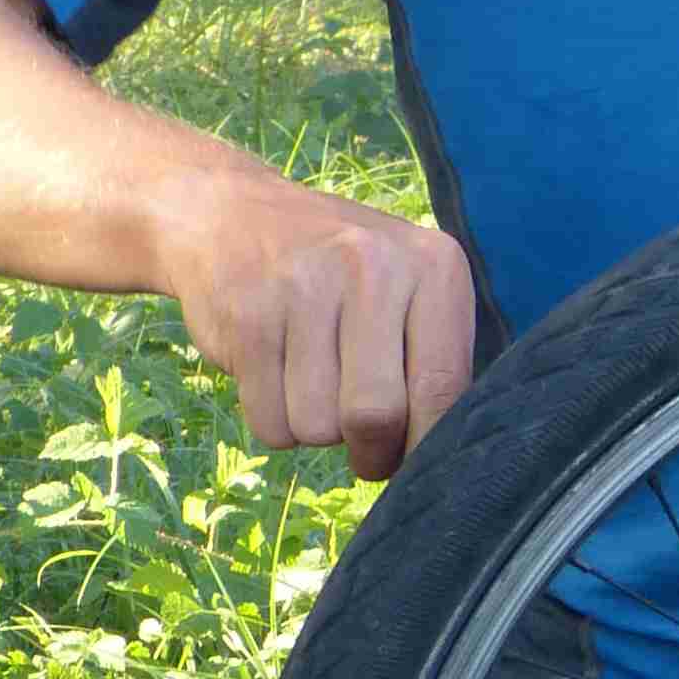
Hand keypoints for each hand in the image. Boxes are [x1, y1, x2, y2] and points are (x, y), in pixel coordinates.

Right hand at [150, 168, 477, 480]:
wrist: (234, 216)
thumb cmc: (343, 276)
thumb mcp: (409, 291)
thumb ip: (436, 363)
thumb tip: (442, 459)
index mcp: (434, 265)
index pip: (444, 386)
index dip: (428, 445)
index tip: (415, 461)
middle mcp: (373, 267)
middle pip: (375, 416)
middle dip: (371, 454)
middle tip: (366, 450)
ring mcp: (304, 287)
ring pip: (317, 428)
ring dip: (316, 432)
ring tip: (315, 385)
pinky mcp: (247, 317)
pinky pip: (268, 423)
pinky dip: (274, 423)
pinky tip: (277, 376)